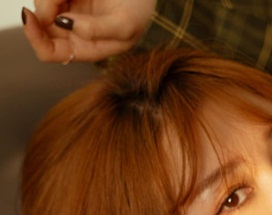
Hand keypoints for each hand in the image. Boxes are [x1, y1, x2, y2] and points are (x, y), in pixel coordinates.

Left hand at [22, 0, 155, 62]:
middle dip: (47, 5)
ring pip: (44, 2)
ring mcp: (69, 10)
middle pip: (42, 23)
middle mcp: (73, 31)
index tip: (30, 16)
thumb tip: (65, 24)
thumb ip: (96, 30)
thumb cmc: (139, 11)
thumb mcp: (125, 25)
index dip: (35, 38)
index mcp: (85, 48)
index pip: (49, 51)